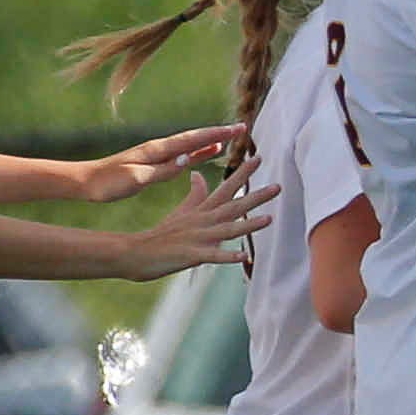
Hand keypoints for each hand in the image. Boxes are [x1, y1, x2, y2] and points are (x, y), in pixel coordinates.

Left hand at [75, 125, 248, 204]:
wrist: (84, 181)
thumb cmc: (107, 183)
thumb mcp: (136, 179)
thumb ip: (163, 169)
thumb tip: (187, 159)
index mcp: (156, 151)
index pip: (192, 140)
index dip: (216, 135)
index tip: (237, 130)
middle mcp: (158, 148)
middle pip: (194, 137)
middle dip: (218, 133)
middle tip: (240, 129)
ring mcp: (155, 154)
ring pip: (189, 145)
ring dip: (209, 141)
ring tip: (228, 140)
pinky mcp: (152, 162)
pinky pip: (180, 155)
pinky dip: (196, 152)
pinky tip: (203, 154)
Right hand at [118, 166, 273, 275]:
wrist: (137, 251)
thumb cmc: (163, 233)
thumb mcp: (181, 211)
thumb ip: (195, 194)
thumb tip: (198, 173)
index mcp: (203, 210)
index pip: (227, 188)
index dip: (243, 174)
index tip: (259, 158)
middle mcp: (204, 221)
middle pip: (234, 206)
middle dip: (256, 196)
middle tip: (278, 186)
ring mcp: (199, 238)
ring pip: (228, 229)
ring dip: (248, 224)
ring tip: (269, 219)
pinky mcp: (193, 255)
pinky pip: (213, 256)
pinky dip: (228, 256)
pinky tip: (244, 256)